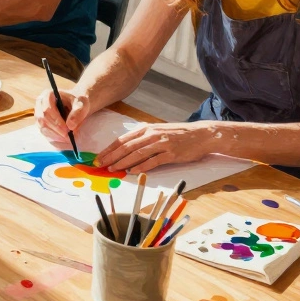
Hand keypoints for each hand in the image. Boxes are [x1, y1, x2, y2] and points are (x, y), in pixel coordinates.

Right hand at [35, 88, 93, 144]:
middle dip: (56, 130)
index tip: (68, 130)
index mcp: (48, 95)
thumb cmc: (78, 102)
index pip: (47, 109)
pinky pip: (44, 133)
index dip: (56, 121)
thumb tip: (70, 126)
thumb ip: (77, 113)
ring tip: (68, 139)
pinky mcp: (41, 123)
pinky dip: (54, 138)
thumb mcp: (82, 104)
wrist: (76, 104)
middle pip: (43, 119)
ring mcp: (39, 114)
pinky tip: (64, 140)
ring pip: (42, 127)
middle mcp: (40, 104)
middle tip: (68, 137)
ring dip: (55, 135)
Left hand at [94, 123, 215, 173]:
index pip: (122, 140)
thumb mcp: (157, 130)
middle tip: (100, 165)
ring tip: (112, 169)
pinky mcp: (171, 154)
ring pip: (137, 154)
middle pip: (126, 147)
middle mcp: (152, 134)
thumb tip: (124, 148)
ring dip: (123, 162)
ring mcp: (161, 144)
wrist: (201, 134)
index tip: (98, 158)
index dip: (109, 149)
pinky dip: (141, 167)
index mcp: (146, 128)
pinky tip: (132, 172)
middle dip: (111, 156)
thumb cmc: (177, 134)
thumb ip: (142, 137)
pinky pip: (153, 161)